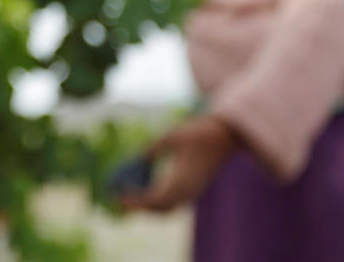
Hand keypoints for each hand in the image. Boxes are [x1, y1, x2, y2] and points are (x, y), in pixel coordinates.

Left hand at [121, 114, 240, 212]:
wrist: (225, 136)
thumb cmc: (197, 134)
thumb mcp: (170, 137)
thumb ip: (152, 150)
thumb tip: (136, 160)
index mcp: (181, 181)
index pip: (154, 200)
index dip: (136, 201)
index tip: (118, 196)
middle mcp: (187, 192)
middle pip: (160, 210)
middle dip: (140, 208)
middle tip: (119, 199)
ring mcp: (193, 193)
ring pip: (168, 209)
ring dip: (149, 207)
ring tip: (130, 196)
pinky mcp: (195, 189)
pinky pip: (175, 203)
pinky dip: (159, 201)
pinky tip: (147, 190)